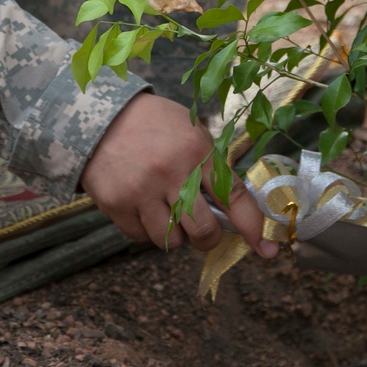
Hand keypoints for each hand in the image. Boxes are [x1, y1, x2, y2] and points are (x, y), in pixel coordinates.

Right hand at [80, 92, 278, 257]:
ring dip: (175, 233)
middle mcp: (171, 172)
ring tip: (165, 209)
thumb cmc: (154, 125)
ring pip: (172, 241)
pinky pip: (142, 237)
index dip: (252, 228)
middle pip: (204, 231)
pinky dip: (147, 229)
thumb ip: (211, 168)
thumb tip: (236, 211)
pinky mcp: (116, 204)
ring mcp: (141, 191)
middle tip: (202, 229)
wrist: (100, 116)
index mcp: (197, 151)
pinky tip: (142, 204)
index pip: (234, 197)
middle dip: (208, 238)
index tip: (266, 250)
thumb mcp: (191, 133)